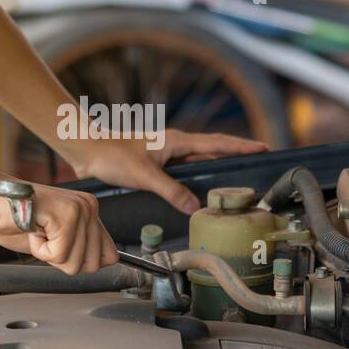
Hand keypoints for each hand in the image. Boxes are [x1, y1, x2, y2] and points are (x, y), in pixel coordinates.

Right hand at [0, 173, 118, 275]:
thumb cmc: (13, 217)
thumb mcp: (53, 239)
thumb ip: (77, 250)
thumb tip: (99, 264)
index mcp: (89, 211)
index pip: (109, 255)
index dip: (82, 262)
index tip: (60, 249)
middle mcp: (89, 207)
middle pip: (92, 265)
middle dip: (62, 260)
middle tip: (44, 238)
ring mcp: (79, 210)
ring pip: (74, 263)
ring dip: (48, 255)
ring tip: (37, 231)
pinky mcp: (65, 216)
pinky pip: (58, 255)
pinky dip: (39, 251)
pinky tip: (32, 230)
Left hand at [63, 129, 267, 214]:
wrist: (86, 149)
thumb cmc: (112, 155)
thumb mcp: (145, 176)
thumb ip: (171, 191)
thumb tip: (194, 207)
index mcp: (177, 141)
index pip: (217, 143)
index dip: (240, 146)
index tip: (262, 148)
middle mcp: (174, 145)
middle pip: (212, 150)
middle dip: (233, 155)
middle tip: (255, 161)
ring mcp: (165, 154)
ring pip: (196, 162)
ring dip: (213, 168)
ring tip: (232, 179)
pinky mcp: (154, 164)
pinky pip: (182, 171)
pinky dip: (194, 178)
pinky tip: (196, 190)